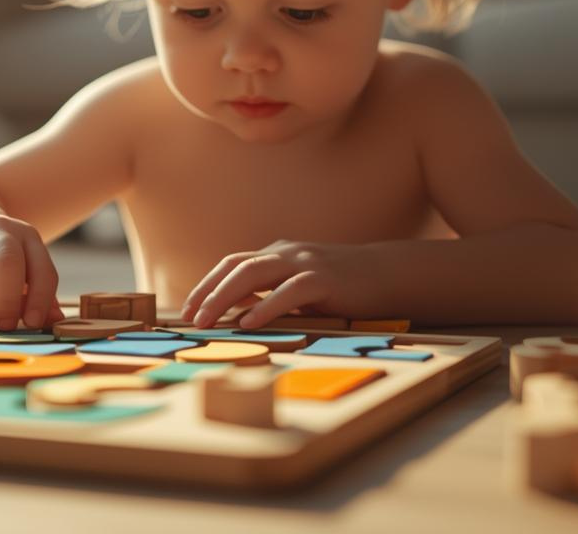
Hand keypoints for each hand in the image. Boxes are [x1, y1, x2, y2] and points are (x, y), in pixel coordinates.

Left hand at [180, 240, 380, 329]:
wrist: (388, 275)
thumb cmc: (343, 287)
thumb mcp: (301, 289)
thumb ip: (271, 294)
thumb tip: (236, 312)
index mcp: (277, 255)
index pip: (232, 265)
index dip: (207, 284)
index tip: (188, 309)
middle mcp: (286, 253)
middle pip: (236, 267)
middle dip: (208, 292)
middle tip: (189, 318)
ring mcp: (305, 263)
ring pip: (255, 274)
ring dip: (226, 298)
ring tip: (208, 321)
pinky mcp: (325, 279)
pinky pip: (290, 291)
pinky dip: (267, 306)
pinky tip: (250, 322)